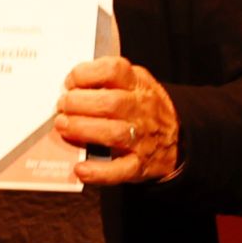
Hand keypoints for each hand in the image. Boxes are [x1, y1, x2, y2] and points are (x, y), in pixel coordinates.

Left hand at [56, 55, 181, 184]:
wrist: (179, 140)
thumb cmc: (144, 108)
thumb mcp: (133, 83)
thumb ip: (106, 80)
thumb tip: (69, 88)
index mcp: (137, 85)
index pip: (113, 70)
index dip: (86, 74)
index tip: (70, 82)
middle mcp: (141, 110)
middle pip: (109, 103)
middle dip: (78, 103)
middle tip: (62, 107)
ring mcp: (141, 139)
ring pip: (113, 133)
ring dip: (82, 130)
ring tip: (64, 127)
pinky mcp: (139, 165)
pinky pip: (119, 170)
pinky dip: (98, 172)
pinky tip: (81, 169)